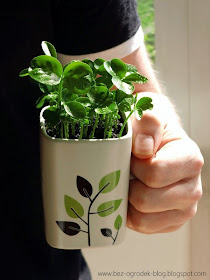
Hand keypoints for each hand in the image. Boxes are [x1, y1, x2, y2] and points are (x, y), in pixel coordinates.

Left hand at [127, 92, 203, 233]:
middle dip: (128, 185)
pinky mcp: (170, 222)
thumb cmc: (150, 129)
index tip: (131, 156)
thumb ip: (148, 124)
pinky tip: (131, 197)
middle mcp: (192, 188)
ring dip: (127, 202)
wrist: (156, 141)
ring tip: (129, 183)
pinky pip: (143, 227)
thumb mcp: (149, 114)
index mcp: (190, 159)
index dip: (133, 166)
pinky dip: (130, 215)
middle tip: (127, 172)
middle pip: (146, 201)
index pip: (154, 174)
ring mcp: (183, 208)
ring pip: (143, 220)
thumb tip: (143, 150)